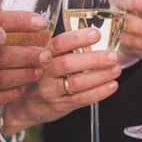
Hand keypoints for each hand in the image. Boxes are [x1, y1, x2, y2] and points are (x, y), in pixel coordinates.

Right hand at [2, 28, 121, 132]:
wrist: (25, 106)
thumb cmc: (42, 77)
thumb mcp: (47, 59)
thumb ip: (65, 49)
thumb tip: (97, 35)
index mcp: (43, 55)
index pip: (59, 44)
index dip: (77, 38)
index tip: (96, 34)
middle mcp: (44, 73)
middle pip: (68, 64)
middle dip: (93, 59)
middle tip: (112, 56)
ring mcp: (50, 91)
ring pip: (77, 83)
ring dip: (100, 76)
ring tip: (116, 69)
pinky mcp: (59, 106)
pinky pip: (82, 99)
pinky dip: (99, 92)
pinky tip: (112, 85)